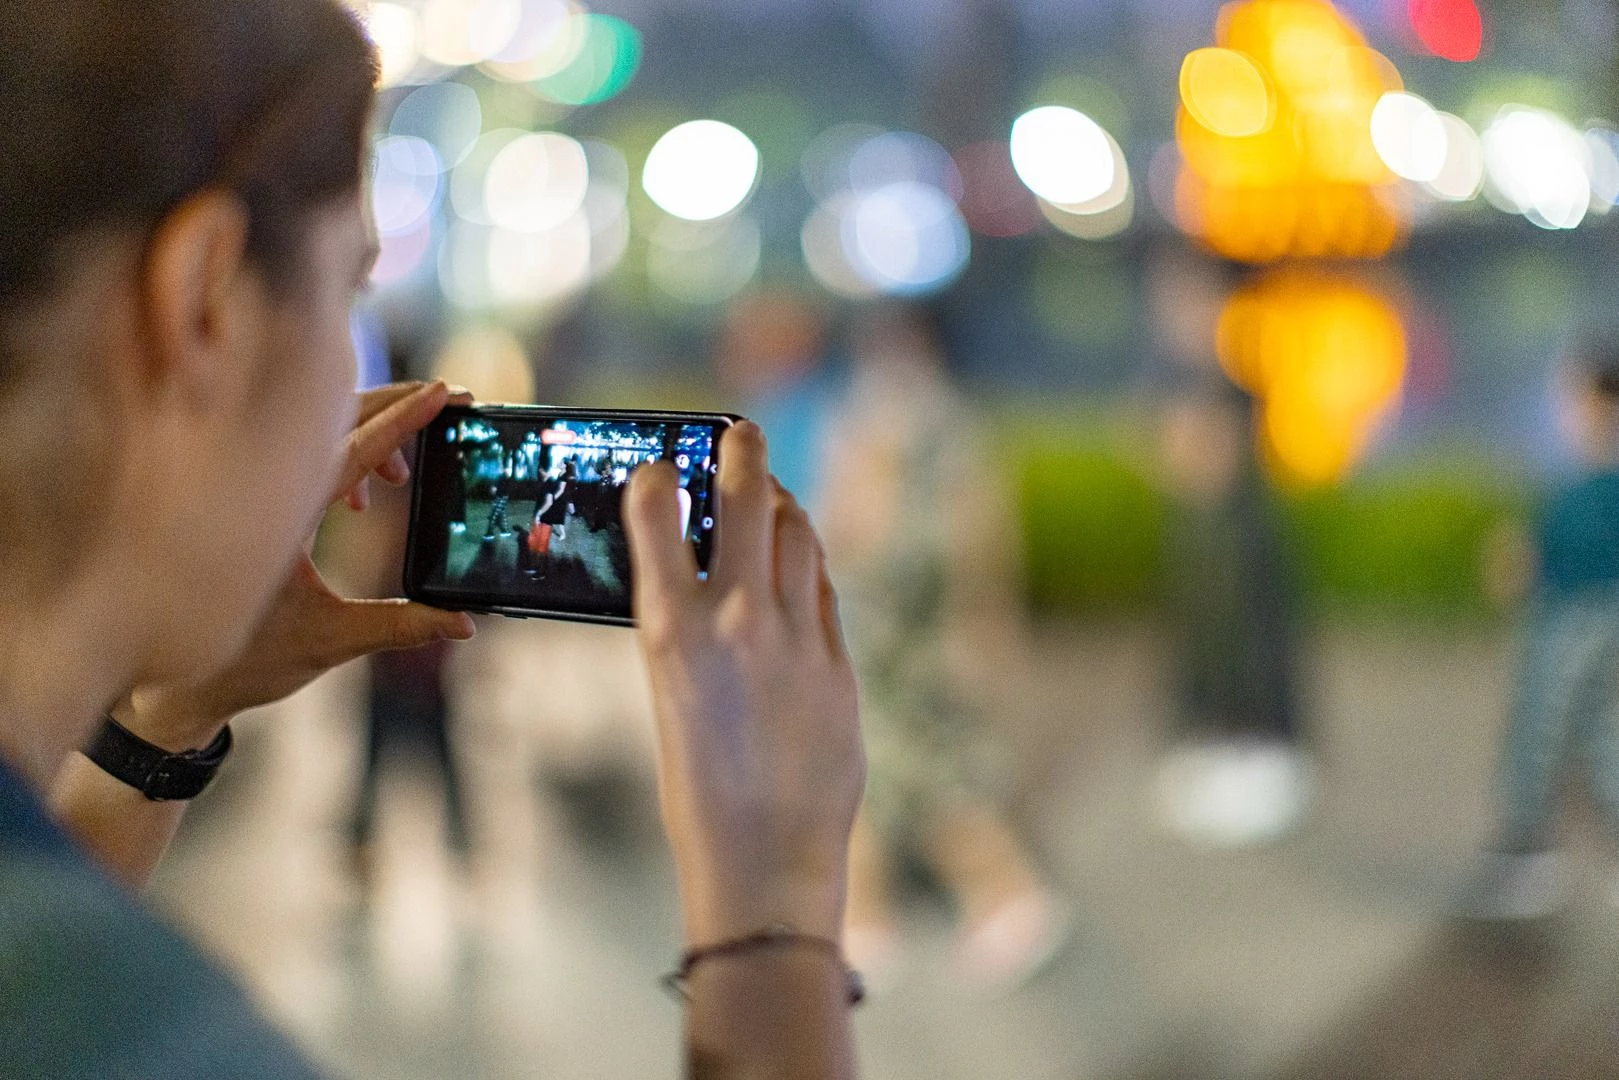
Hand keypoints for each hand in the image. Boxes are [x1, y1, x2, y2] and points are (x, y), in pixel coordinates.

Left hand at [115, 381, 476, 751]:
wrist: (179, 685)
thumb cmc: (243, 661)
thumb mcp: (333, 640)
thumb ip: (402, 625)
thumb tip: (461, 622)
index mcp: (278, 516)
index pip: (355, 448)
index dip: (405, 418)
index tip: (445, 394)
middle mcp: (259, 491)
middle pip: (335, 415)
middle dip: (396, 404)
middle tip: (446, 400)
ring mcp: (251, 492)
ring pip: (317, 430)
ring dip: (368, 434)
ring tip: (402, 477)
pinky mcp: (249, 502)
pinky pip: (301, 454)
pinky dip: (342, 458)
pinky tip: (360, 501)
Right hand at [624, 422, 863, 946]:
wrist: (766, 863)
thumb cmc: (697, 792)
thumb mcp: (666, 696)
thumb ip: (684, 629)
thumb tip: (696, 575)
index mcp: (671, 631)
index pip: (658, 512)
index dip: (658, 475)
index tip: (659, 465)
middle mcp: (738, 618)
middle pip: (750, 496)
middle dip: (745, 449)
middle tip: (742, 430)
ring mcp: (798, 636)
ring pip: (799, 533)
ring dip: (783, 503)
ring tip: (771, 495)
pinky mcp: (840, 660)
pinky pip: (824, 587)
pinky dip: (806, 563)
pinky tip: (796, 562)